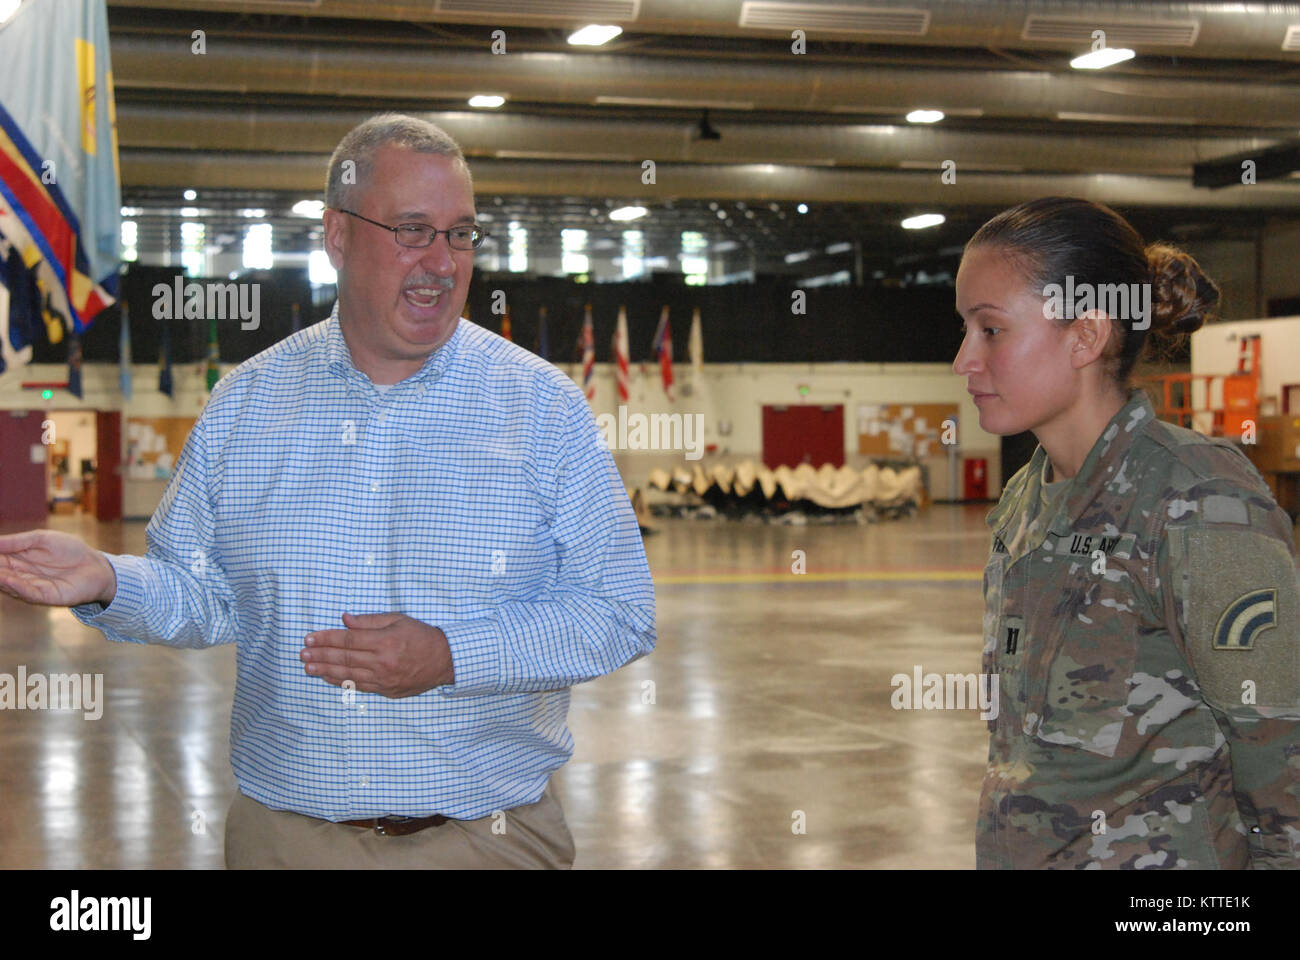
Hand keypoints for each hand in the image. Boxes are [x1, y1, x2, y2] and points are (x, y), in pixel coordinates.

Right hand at [0, 530, 115, 607]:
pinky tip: (6, 579)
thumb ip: (17, 542)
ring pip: (9, 585)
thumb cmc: (70, 550)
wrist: (96, 565)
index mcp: (18, 561)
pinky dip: (16, 586)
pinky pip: (28, 593)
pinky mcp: (46, 596)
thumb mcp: (41, 540)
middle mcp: (21, 576)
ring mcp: (32, 587)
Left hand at [300, 612, 452, 697]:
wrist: (445, 661)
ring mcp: (384, 679)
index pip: (349, 639)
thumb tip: (345, 620)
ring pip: (348, 675)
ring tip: (307, 667)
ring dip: (325, 670)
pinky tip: (327, 677)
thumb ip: (370, 620)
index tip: (309, 638)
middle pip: (345, 658)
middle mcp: (383, 662)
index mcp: (386, 641)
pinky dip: (340, 682)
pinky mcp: (386, 690)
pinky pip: (358, 686)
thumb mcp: (398, 619)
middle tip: (302, 654)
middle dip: (320, 655)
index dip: (326, 638)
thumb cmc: (421, 636)